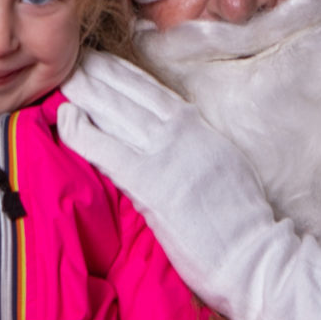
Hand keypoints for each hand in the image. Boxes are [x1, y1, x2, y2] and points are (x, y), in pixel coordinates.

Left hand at [55, 53, 320, 319]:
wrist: (256, 260)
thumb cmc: (240, 226)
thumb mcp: (220, 166)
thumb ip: (193, 147)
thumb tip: (163, 139)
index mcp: (200, 127)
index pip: (152, 90)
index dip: (122, 73)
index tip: (101, 62)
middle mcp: (183, 131)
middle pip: (130, 91)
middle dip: (99, 72)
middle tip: (75, 58)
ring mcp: (166, 154)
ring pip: (115, 109)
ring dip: (85, 91)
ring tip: (64, 78)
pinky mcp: (151, 183)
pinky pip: (106, 148)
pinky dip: (82, 131)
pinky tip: (66, 119)